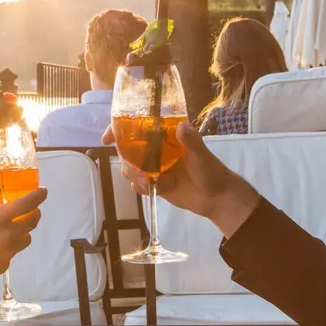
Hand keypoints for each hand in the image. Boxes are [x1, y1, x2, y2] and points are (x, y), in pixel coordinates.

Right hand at [0, 168, 46, 290]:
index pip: (28, 204)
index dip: (39, 196)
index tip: (43, 191)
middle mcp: (8, 235)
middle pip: (33, 222)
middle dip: (34, 213)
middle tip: (30, 208)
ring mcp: (7, 252)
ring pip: (26, 239)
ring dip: (24, 230)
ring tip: (14, 226)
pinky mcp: (3, 265)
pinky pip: (13, 253)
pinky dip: (10, 246)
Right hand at [102, 121, 258, 236]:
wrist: (217, 199)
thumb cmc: (212, 171)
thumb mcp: (202, 155)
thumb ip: (192, 141)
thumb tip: (182, 126)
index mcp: (166, 137)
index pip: (138, 127)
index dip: (119, 129)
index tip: (108, 137)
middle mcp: (157, 150)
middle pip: (128, 148)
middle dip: (125, 157)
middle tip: (134, 167)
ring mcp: (154, 167)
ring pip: (130, 167)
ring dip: (132, 174)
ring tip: (147, 181)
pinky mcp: (155, 184)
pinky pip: (137, 184)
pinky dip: (139, 187)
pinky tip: (150, 189)